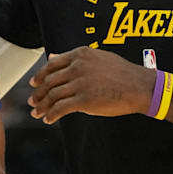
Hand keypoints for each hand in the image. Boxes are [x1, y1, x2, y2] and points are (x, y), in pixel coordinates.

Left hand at [28, 46, 154, 123]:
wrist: (139, 86)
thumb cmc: (121, 73)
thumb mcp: (97, 57)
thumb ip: (73, 57)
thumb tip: (51, 56)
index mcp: (80, 54)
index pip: (52, 65)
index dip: (40, 75)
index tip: (34, 83)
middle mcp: (78, 66)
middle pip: (49, 81)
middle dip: (38, 93)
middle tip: (32, 101)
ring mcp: (80, 83)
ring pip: (52, 95)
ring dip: (42, 106)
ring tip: (37, 112)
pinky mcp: (84, 100)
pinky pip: (61, 108)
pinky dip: (51, 115)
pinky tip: (48, 119)